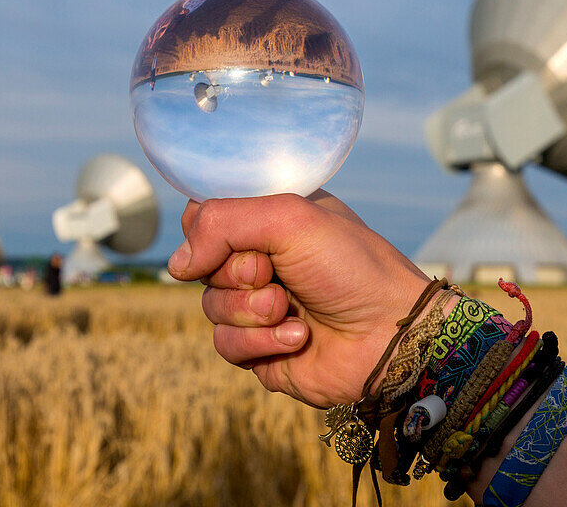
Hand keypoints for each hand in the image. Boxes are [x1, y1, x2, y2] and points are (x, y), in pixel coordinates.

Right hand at [168, 191, 429, 407]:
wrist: (390, 335)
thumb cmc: (352, 266)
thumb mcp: (290, 217)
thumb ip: (222, 222)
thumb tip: (176, 265)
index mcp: (272, 219)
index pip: (206, 215)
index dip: (209, 228)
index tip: (238, 236)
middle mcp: (263, 259)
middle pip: (200, 263)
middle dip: (236, 272)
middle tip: (274, 273)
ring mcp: (259, 305)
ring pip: (210, 307)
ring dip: (250, 310)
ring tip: (290, 309)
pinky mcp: (260, 349)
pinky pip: (225, 345)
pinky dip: (259, 341)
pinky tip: (298, 337)